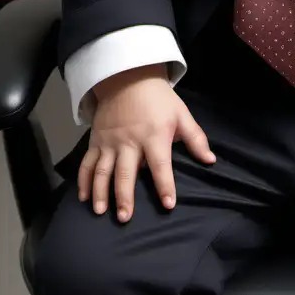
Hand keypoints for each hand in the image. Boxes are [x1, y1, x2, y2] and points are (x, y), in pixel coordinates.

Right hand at [78, 64, 215, 219]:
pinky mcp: (96, 140)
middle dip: (124, 196)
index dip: (165, 185)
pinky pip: (87, 162)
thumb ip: (195, 138)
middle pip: (126, 173)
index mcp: (154, 137)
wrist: (128, 77)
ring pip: (103, 170)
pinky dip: (83, 180)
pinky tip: (83, 197)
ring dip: (101, 192)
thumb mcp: (181, 114)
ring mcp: (110, 142)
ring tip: (100, 211)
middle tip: (124, 218)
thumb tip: (210, 160)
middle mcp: (130, 142)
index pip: (161, 165)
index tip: (168, 204)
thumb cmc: (158, 99)